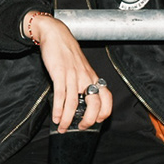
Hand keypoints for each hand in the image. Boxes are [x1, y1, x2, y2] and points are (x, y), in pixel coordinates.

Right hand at [28, 13, 111, 131]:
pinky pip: (60, 95)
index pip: (107, 97)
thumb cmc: (68, 53)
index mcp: (93, 76)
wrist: (57, 35)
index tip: (97, 121)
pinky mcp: (59, 73)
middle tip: (80, 127)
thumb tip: (79, 102)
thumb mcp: (81, 68)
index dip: (104, 112)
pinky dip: (58, 109)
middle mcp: (86, 77)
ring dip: (67, 119)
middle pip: (94, 104)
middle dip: (88, 120)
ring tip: (62, 128)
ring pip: (73, 103)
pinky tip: (56, 117)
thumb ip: (83, 83)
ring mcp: (73, 76)